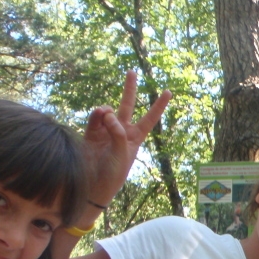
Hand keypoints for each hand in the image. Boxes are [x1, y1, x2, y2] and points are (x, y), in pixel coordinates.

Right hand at [83, 71, 171, 206]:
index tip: (168, 91)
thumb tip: (107, 113)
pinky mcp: (90, 134)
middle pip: (127, 105)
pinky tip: (99, 116)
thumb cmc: (113, 173)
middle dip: (129, 89)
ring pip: (108, 110)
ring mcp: (105, 131)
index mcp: (135, 137)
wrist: (93, 186)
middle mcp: (121, 131)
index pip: (150, 118)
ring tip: (105, 116)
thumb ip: (117, 132)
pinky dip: (96, 115)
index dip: (159, 105)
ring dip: (107, 110)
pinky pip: (94, 118)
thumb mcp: (122, 153)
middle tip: (132, 72)